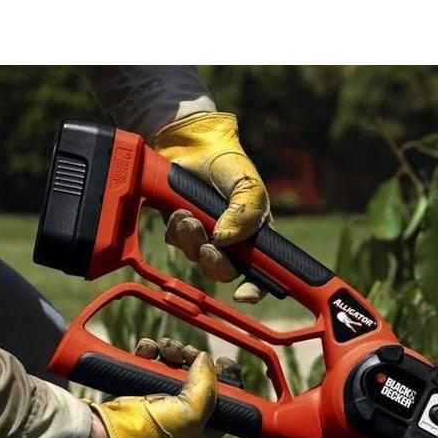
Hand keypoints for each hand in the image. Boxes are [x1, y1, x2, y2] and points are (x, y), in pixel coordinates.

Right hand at [74, 349, 224, 437]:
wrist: (110, 434)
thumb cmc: (154, 433)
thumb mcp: (192, 412)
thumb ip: (207, 384)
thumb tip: (205, 359)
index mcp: (205, 426)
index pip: (227, 398)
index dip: (228, 378)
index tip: (223, 361)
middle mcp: (186, 414)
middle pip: (199, 376)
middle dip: (194, 358)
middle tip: (186, 352)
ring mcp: (162, 401)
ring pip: (174, 366)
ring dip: (171, 351)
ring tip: (163, 348)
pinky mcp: (140, 389)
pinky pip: (150, 364)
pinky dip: (150, 353)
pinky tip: (146, 350)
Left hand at [155, 112, 270, 304]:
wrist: (192, 141)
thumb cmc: (229, 162)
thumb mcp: (248, 184)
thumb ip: (246, 212)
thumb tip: (226, 241)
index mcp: (256, 237)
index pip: (261, 274)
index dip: (254, 290)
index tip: (243, 295)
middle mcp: (232, 242)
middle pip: (224, 272)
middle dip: (214, 263)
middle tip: (208, 246)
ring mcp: (205, 236)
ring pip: (197, 258)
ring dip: (191, 241)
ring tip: (188, 216)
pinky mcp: (181, 228)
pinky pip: (176, 243)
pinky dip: (175, 231)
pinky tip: (178, 212)